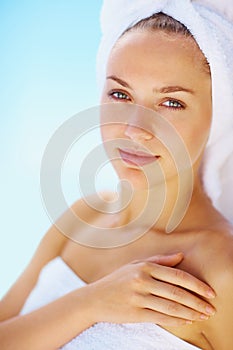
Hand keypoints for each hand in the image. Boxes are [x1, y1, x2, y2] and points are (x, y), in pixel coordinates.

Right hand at [88, 253, 215, 326]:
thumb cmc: (118, 280)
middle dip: (197, 301)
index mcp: (145, 266)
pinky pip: (161, 318)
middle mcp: (142, 280)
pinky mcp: (135, 313)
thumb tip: (181, 256)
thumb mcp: (136, 264)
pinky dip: (176, 320)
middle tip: (211, 308)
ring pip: (171, 306)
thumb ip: (160, 260)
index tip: (210, 292)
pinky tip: (186, 321)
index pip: (177, 275)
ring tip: (202, 316)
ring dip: (190, 313)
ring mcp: (138, 297)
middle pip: (177, 292)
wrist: (95, 298)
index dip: (196, 284)